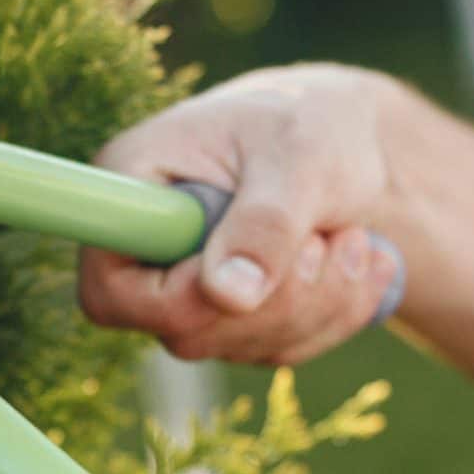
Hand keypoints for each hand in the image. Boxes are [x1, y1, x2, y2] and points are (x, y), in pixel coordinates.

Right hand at [79, 62, 411, 365]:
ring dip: (319, 303)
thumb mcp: (298, 156)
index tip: (252, 274)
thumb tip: (230, 297)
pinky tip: (364, 263)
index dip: (177, 302)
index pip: (109, 288)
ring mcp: (188, 288)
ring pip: (240, 345)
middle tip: (330, 238)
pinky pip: (280, 349)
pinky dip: (336, 313)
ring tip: (354, 237)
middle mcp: (146, 247)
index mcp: (131, 186)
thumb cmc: (312, 124)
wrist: (349, 138)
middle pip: (185, 330)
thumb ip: (264, 223)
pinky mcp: (233, 315)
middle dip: (278, 299)